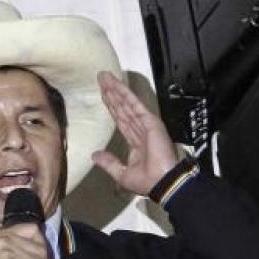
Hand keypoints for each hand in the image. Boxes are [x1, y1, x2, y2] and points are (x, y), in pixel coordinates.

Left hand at [91, 70, 180, 195]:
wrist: (163, 182)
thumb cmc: (147, 181)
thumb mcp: (122, 173)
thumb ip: (109, 163)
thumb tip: (95, 155)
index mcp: (135, 141)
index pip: (121, 119)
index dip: (112, 106)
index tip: (103, 94)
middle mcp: (140, 130)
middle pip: (122, 107)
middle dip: (111, 93)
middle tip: (101, 77)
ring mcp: (146, 124)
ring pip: (127, 103)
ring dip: (116, 89)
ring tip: (105, 76)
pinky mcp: (150, 121)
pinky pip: (135, 105)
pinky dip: (126, 94)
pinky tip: (118, 84)